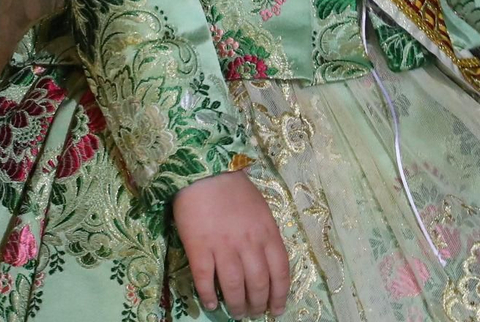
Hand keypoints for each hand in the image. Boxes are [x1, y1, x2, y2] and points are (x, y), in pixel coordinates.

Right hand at [173, 170, 289, 317]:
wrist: (205, 172)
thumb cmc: (236, 190)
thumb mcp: (262, 211)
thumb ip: (266, 237)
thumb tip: (266, 265)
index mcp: (267, 233)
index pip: (280, 272)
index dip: (280, 295)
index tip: (276, 309)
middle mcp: (248, 243)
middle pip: (258, 284)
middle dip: (258, 304)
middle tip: (253, 313)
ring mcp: (223, 247)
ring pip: (234, 287)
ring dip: (237, 305)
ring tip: (236, 313)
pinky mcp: (199, 247)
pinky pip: (205, 279)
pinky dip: (209, 296)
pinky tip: (212, 304)